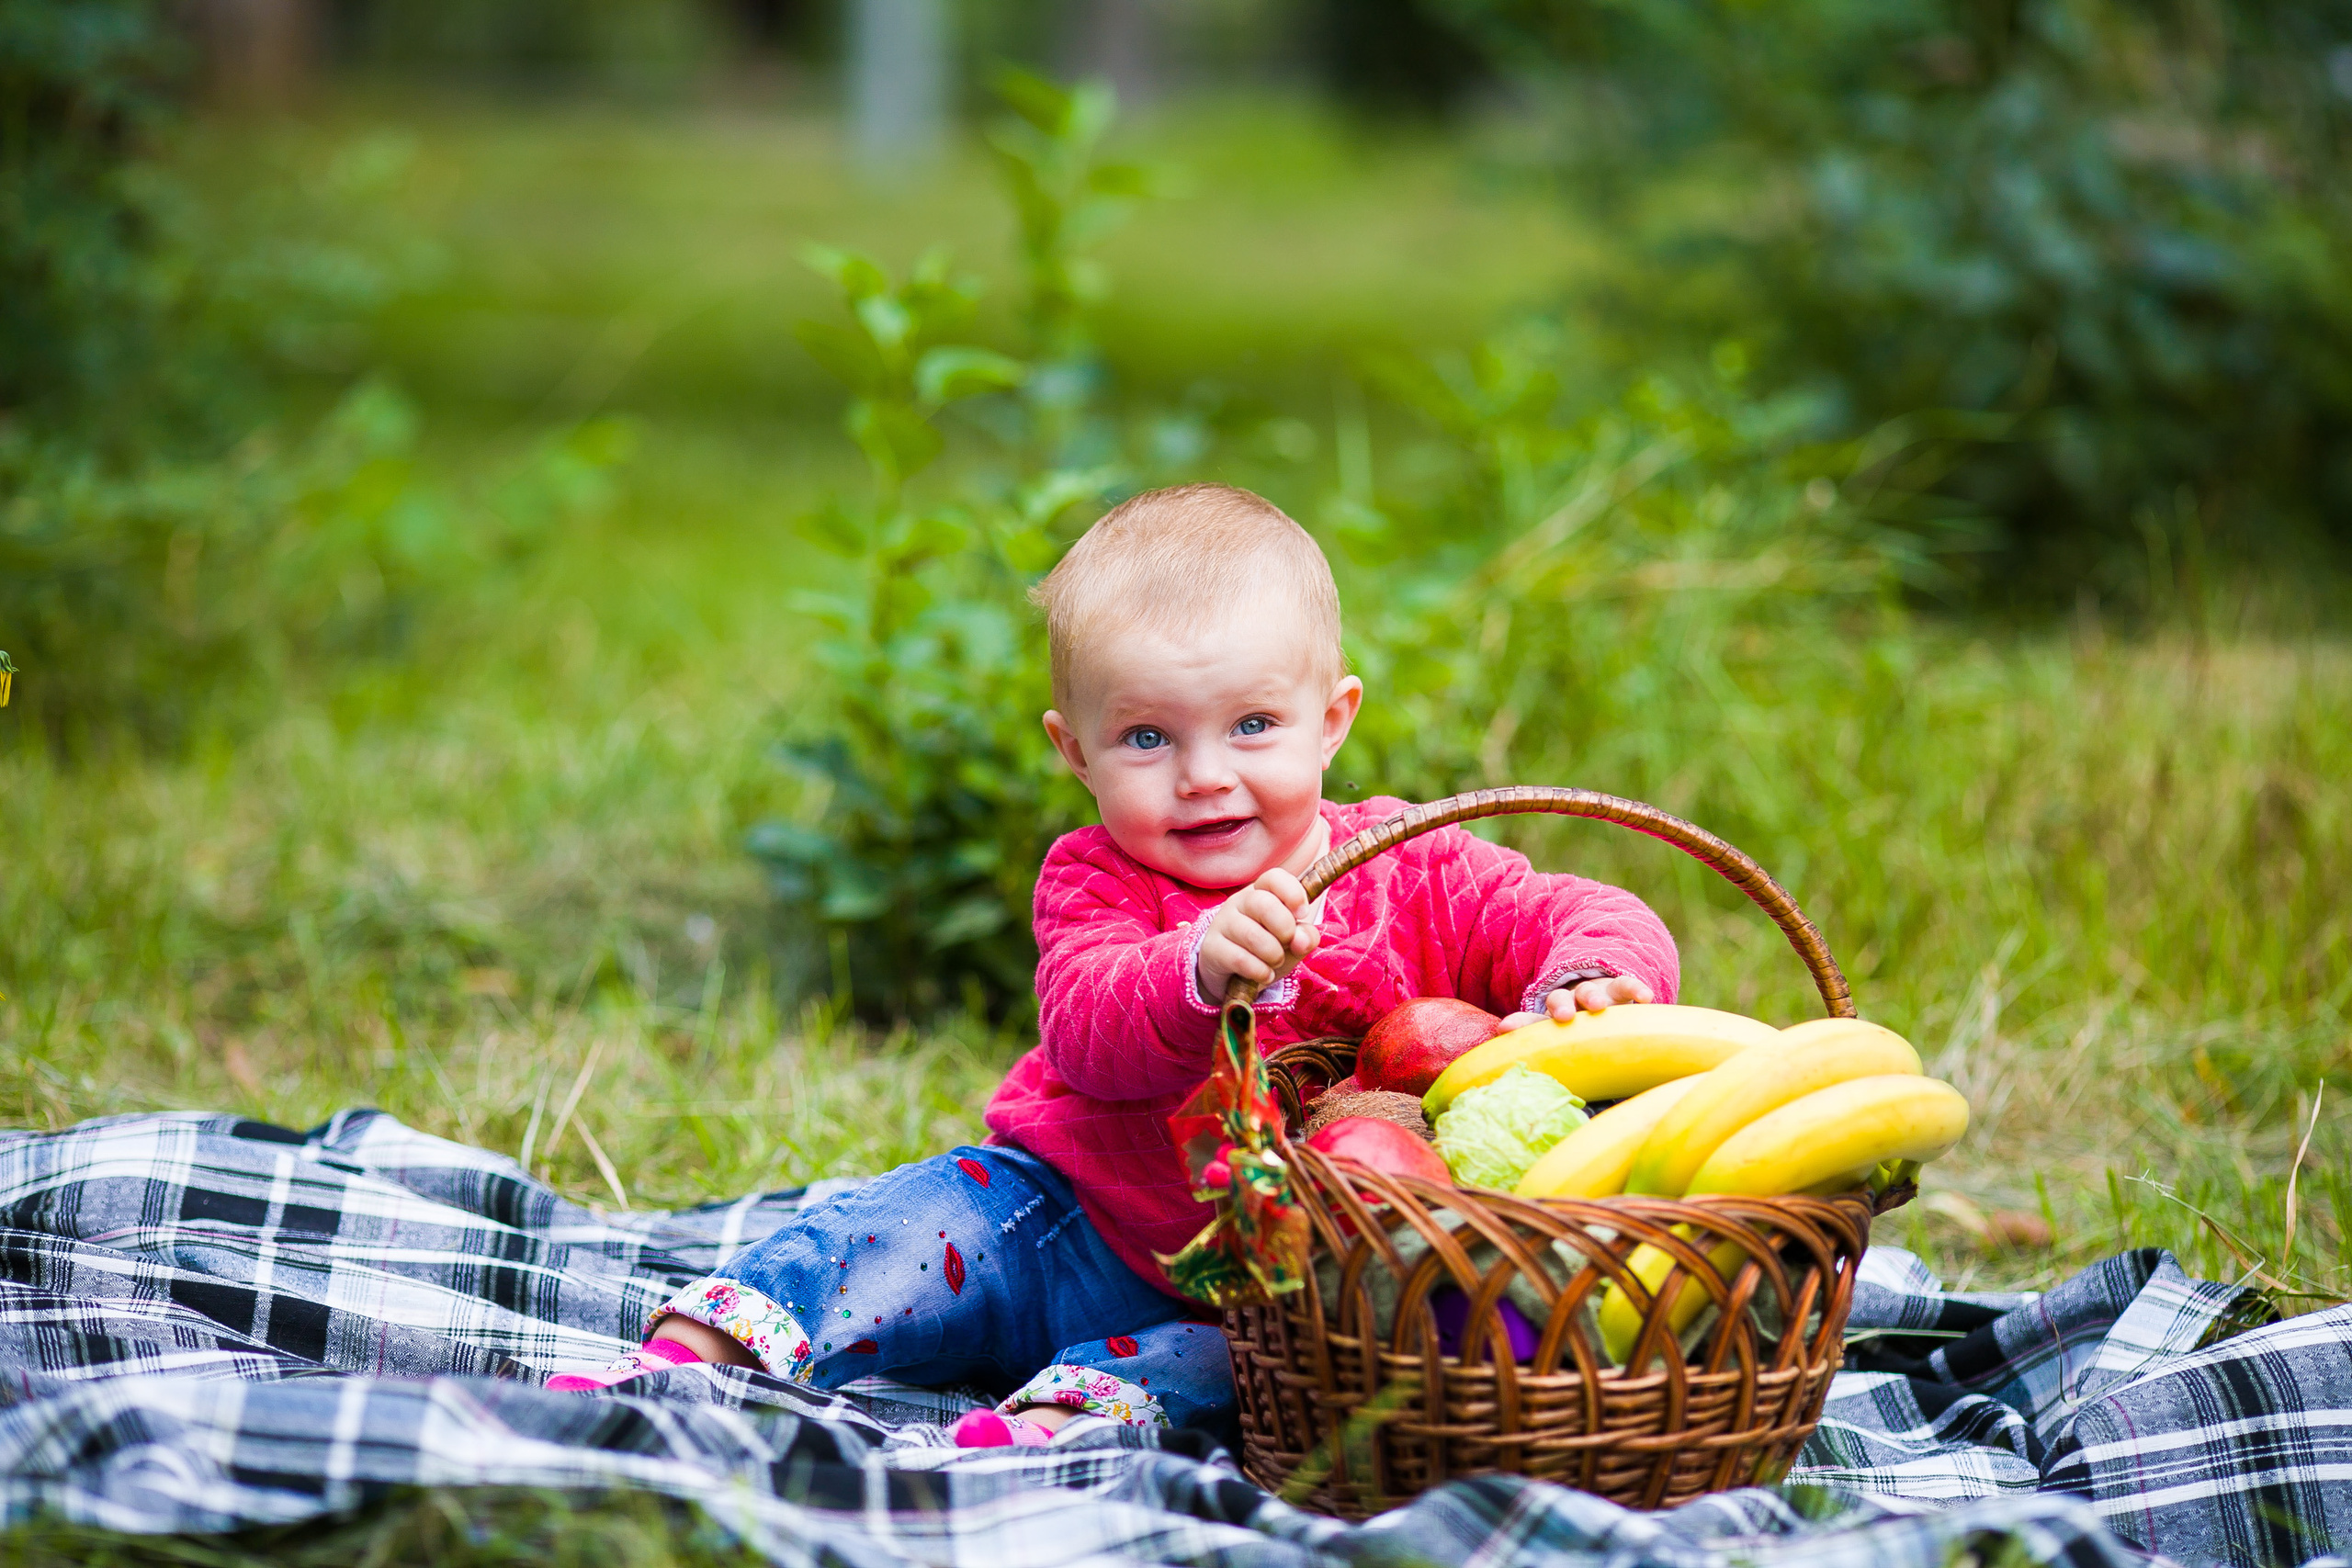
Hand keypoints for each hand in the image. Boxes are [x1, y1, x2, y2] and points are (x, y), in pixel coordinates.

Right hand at [1196, 869, 1318, 1003]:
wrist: (1234, 977)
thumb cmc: (1266, 951)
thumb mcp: (1293, 943)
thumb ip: (1306, 937)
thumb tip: (1301, 940)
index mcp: (1261, 892)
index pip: (1274, 878)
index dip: (1293, 894)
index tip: (1302, 914)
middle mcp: (1238, 902)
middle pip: (1264, 904)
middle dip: (1285, 929)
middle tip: (1288, 943)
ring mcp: (1222, 923)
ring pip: (1252, 935)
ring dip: (1273, 955)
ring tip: (1275, 962)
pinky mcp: (1211, 948)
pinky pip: (1239, 959)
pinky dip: (1260, 971)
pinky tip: (1263, 974)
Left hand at [1496, 974, 1652, 1031]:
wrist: (1606, 999)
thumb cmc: (1579, 1027)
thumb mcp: (1559, 1033)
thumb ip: (1536, 1036)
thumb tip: (1504, 1038)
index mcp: (1551, 1015)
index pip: (1533, 1019)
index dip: (1521, 1023)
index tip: (1506, 1028)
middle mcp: (1570, 1000)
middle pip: (1560, 998)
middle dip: (1560, 1005)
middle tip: (1563, 1016)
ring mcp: (1595, 992)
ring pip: (1590, 990)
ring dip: (1592, 995)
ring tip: (1597, 1005)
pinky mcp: (1619, 989)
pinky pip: (1626, 985)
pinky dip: (1634, 989)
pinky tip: (1645, 997)